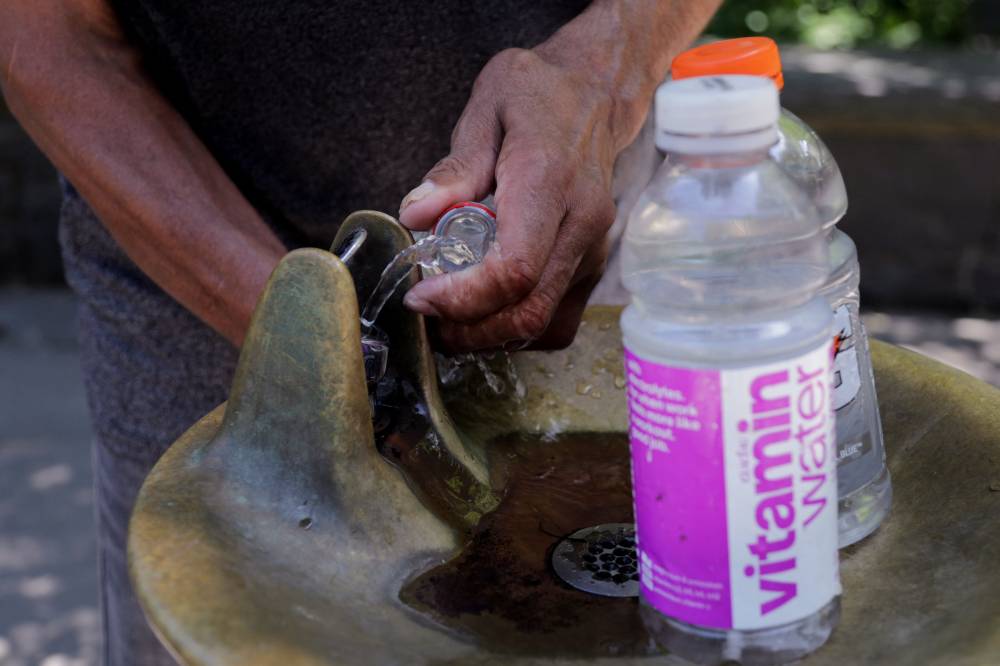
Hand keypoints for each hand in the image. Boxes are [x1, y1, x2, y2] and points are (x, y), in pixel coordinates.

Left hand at [397, 45, 625, 351]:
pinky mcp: (593, 265)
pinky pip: (557, 321)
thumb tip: (416, 216)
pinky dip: (518, 328)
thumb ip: (455, 167)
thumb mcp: (487, 107)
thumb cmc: (539, 95)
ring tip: (449, 318)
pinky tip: (486, 310)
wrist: (596, 94)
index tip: (421, 296)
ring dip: (492, 335)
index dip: (463, 298)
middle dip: (470, 329)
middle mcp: (581, 224)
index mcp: (550, 182)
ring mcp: (593, 249)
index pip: (515, 268)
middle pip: (529, 310)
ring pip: (545, 325)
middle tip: (426, 318)